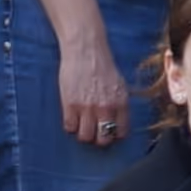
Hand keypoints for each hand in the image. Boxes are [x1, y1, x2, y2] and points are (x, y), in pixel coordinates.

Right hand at [57, 34, 131, 152]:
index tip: (109, 132)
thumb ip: (119, 104)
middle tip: (94, 132)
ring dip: (83, 134)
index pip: (121, 132)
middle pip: (103, 139)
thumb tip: (117, 122)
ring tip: (82, 126)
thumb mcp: (119, 86)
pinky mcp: (70, 104)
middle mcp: (106, 108)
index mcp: (121, 104)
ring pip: (85, 137)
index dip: (114, 135)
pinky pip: (69, 127)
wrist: (86, 50)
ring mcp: (87, 108)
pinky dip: (70, 126)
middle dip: (99, 139)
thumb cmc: (102, 66)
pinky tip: (72, 118)